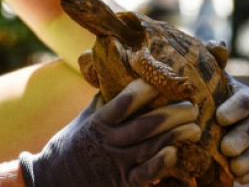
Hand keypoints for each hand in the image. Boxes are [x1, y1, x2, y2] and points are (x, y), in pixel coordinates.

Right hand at [19, 79, 200, 186]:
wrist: (54, 179)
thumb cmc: (72, 143)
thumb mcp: (86, 118)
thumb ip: (106, 101)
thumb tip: (122, 73)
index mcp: (99, 122)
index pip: (123, 104)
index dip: (143, 91)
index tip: (160, 80)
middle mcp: (108, 142)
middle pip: (145, 125)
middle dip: (172, 114)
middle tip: (192, 105)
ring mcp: (116, 163)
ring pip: (150, 147)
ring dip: (175, 136)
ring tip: (194, 127)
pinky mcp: (123, 182)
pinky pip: (145, 175)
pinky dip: (160, 164)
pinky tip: (174, 153)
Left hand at [207, 40, 248, 184]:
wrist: (208, 112)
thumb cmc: (210, 89)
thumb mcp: (211, 73)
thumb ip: (214, 58)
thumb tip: (217, 45)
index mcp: (248, 97)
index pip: (248, 101)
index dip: (237, 109)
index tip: (220, 116)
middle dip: (241, 139)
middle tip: (225, 146)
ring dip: (245, 160)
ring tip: (232, 166)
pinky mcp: (246, 158)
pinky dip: (246, 174)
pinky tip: (238, 178)